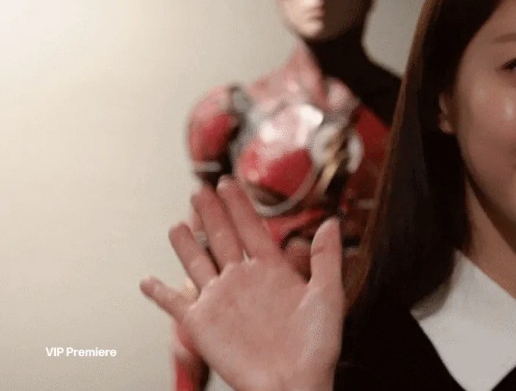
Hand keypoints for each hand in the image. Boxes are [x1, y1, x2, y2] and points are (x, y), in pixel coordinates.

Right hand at [141, 183, 342, 390]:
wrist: (295, 388)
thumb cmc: (316, 351)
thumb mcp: (327, 297)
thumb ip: (326, 258)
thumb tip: (332, 222)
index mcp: (271, 271)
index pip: (251, 228)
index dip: (239, 204)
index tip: (228, 181)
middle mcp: (242, 282)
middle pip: (222, 237)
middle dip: (211, 213)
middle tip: (200, 189)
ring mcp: (220, 302)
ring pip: (197, 263)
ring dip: (185, 244)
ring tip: (177, 224)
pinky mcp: (202, 325)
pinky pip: (174, 304)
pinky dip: (158, 293)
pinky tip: (146, 281)